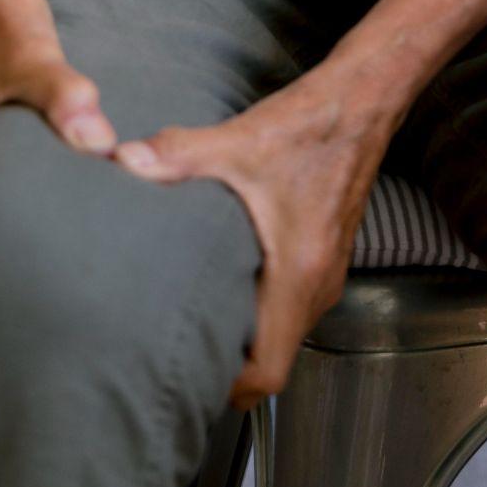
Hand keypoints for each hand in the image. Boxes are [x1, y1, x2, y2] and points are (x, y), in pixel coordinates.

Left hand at [113, 65, 391, 408]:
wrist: (362, 100)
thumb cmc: (314, 125)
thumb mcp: (240, 140)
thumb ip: (179, 154)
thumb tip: (124, 163)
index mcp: (299, 272)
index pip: (270, 370)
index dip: (229, 386)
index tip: (191, 375)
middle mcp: (319, 282)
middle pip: (275, 358)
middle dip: (229, 361)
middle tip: (176, 345)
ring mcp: (326, 270)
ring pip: (284, 329)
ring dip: (246, 330)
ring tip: (195, 313)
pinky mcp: (325, 252)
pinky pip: (292, 301)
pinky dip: (262, 303)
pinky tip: (228, 273)